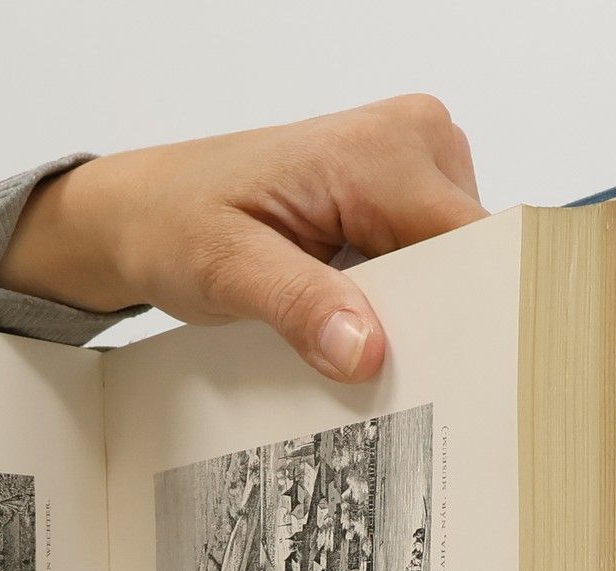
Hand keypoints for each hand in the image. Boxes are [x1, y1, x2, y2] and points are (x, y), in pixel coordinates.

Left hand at [0, 96, 484, 380]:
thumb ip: (299, 306)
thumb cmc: (177, 225)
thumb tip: (366, 352)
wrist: (145, 211)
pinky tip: (358, 333)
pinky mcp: (399, 194)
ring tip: (361, 355)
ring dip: (415, 318)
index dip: (466, 316)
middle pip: (469, 258)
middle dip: (435, 323)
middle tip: (388, 383)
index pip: (470, 245)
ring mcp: (413, 165)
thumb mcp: (227, 272)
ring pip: (452, 266)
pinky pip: (425, 260)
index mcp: (384, 150)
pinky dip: (398, 304)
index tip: (447, 380)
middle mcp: (415, 141)